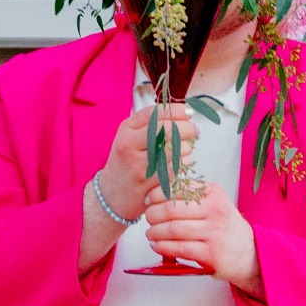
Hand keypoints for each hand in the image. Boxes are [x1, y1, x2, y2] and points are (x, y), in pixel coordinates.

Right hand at [92, 102, 198, 228]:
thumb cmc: (126, 163)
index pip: (154, 113)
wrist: (110, 196)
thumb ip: (150, 125)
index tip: (189, 113)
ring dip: (186, 147)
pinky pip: (172, 170)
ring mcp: (137, 165)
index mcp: (126, 129)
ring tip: (188, 147)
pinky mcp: (146, 183)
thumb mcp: (130, 138)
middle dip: (186, 128)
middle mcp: (129, 145)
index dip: (176, 110)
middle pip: (164, 129)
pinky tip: (184, 162)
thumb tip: (181, 113)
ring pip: (171, 150)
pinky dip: (183, 164)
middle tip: (195, 130)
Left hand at [138, 176, 261, 290]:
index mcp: (213, 193)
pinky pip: (180, 248)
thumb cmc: (224, 226)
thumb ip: (191, 196)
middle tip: (148, 218)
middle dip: (153, 214)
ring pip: (174, 229)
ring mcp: (214, 232)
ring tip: (150, 233)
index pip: (178, 188)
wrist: (248, 252)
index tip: (148, 199)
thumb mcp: (214, 202)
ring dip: (155, 232)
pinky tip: (156, 245)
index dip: (158, 193)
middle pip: (173, 209)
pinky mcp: (211, 253)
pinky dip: (162, 247)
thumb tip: (157, 193)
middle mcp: (215, 210)